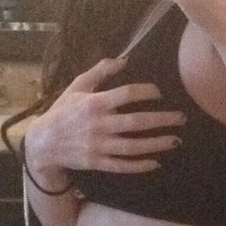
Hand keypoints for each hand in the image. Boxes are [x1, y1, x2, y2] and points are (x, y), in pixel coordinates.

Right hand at [25, 54, 184, 179]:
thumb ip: (100, 71)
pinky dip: (139, 165)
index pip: (126, 94)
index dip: (147, 92)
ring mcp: (98, 146)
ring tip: (175, 140)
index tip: (159, 93)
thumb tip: (123, 59)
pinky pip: (122, 165)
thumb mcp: (77, 86)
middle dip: (161, 120)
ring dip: (156, 144)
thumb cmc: (63, 111)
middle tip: (181, 117)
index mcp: (94, 103)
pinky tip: (156, 162)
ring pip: (132, 146)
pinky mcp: (97, 162)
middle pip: (135, 122)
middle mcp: (98, 125)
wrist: (43, 142)